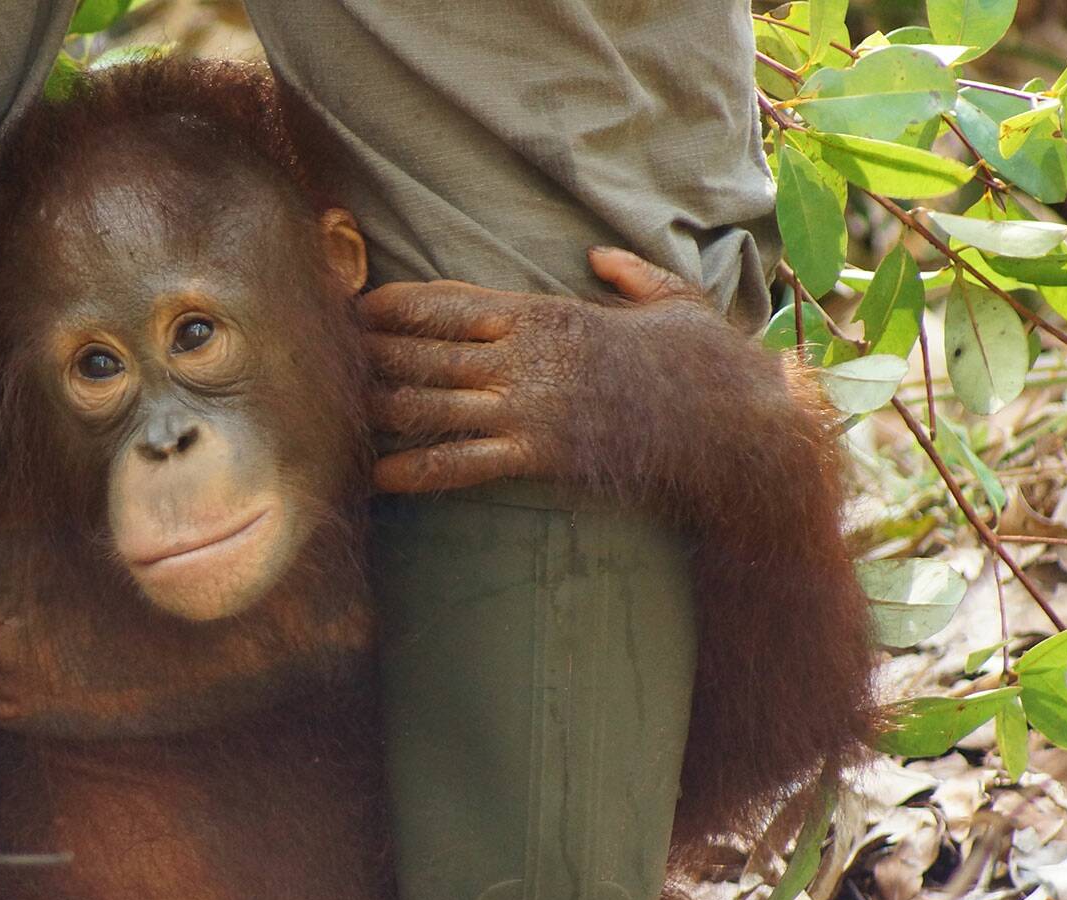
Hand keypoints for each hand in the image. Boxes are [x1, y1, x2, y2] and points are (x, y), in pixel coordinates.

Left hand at [362, 247, 702, 493]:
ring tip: (339, 413)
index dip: (396, 305)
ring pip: (430, 402)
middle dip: (373, 355)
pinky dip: (416, 469)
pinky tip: (379, 475)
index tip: (358, 308)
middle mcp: (526, 356)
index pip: (449, 302)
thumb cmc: (707, 361)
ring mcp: (529, 407)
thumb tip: (600, 257)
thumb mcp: (671, 299)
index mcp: (547, 313)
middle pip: (424, 350)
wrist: (736, 423)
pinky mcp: (539, 456)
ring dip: (380, 408)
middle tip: (330, 360)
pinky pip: (461, 463)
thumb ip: (629, 275)